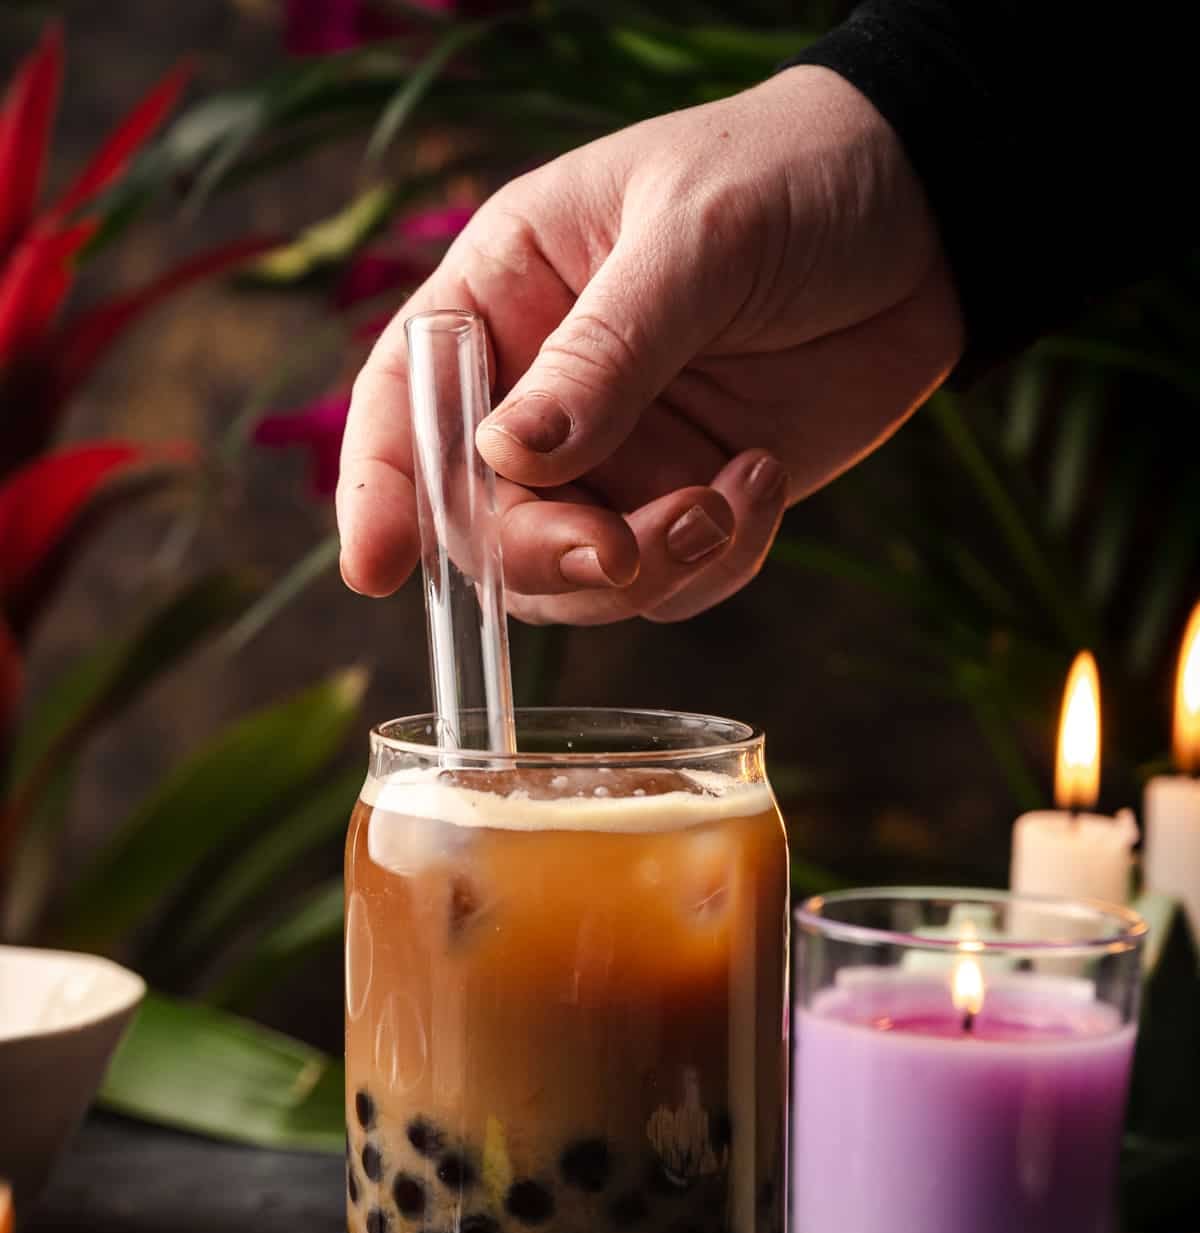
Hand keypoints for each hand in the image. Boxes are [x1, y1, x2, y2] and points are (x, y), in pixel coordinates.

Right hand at [336, 66, 962, 623]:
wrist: (927, 217)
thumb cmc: (788, 177)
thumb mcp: (695, 240)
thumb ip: (606, 352)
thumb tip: (513, 459)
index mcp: (504, 298)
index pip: (404, 406)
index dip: (379, 493)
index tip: (378, 571)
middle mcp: (542, 394)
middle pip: (482, 522)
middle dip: (542, 555)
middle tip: (616, 551)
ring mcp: (617, 459)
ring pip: (574, 577)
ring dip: (644, 568)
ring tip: (725, 499)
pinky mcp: (688, 502)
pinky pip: (670, 585)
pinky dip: (714, 564)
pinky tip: (763, 484)